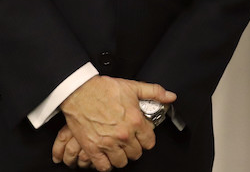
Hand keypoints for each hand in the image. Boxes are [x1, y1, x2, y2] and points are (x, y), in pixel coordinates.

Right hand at [58, 75, 175, 170]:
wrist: (79, 91)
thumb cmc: (103, 88)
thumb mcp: (132, 86)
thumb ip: (154, 92)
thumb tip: (170, 97)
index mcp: (135, 120)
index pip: (149, 142)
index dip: (146, 139)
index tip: (142, 137)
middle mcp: (123, 134)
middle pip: (136, 153)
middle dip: (134, 148)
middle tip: (129, 142)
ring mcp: (108, 143)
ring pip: (122, 162)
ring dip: (121, 157)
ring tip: (118, 149)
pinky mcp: (93, 148)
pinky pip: (104, 167)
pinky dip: (106, 164)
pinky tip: (106, 157)